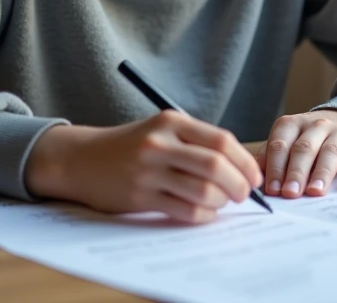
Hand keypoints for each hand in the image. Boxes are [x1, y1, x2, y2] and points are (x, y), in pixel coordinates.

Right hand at [24, 110, 262, 223]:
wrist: (82, 159)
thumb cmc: (131, 146)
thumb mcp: (162, 130)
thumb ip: (197, 142)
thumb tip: (242, 166)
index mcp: (171, 121)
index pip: (221, 141)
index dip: (245, 161)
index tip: (254, 176)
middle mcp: (160, 143)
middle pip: (216, 166)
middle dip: (239, 185)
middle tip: (244, 195)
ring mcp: (149, 171)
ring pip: (203, 191)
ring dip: (221, 202)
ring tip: (220, 202)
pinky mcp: (140, 196)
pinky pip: (185, 210)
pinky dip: (202, 215)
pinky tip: (203, 212)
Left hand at [258, 110, 336, 197]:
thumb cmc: (313, 139)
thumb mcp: (290, 141)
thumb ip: (272, 157)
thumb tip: (254, 180)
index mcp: (293, 125)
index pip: (280, 145)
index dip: (275, 167)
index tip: (272, 190)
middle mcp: (317, 125)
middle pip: (303, 149)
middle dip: (295, 172)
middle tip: (290, 193)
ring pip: (330, 152)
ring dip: (321, 173)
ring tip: (314, 192)